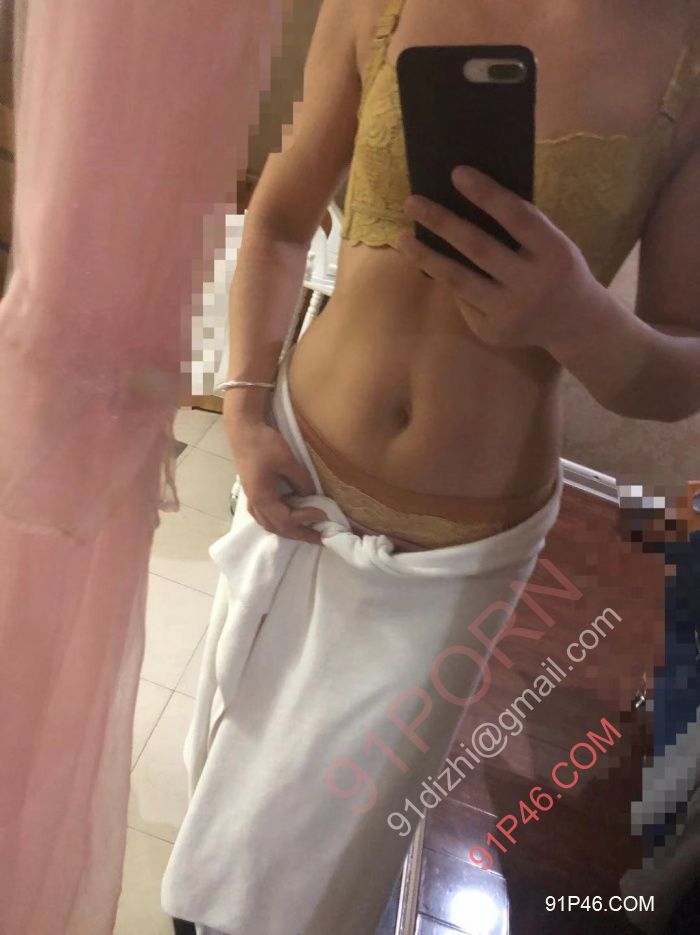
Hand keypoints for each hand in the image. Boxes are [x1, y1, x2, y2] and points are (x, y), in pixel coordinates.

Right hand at [225, 417, 327, 544]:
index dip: (307, 519)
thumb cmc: (264, 443)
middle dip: (301, 535)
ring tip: (308, 532)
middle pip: (278, 529)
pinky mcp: (253, 493)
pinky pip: (266, 517)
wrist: (243, 430)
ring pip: (270, 525)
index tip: (324, 513)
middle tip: (322, 539)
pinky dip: (280, 523)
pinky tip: (291, 519)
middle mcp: (254, 504)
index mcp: (261, 498)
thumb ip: (302, 482)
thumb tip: (312, 497)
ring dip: (290, 531)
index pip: (287, 519)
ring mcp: (252, 500)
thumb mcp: (288, 461)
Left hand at [397, 165, 604, 351]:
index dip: (487, 194)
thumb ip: (522, 227)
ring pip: (459, 280)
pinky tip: (432, 266)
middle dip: (442, 223)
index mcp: (555, 253)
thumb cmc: (558, 269)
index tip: (456, 172)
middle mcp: (533, 285)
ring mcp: (511, 313)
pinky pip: (463, 301)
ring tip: (403, 238)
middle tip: (412, 202)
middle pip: (479, 248)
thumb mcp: (554, 244)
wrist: (577, 324)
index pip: (517, 217)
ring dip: (427, 257)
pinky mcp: (494, 332)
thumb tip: (467, 199)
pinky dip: (448, 281)